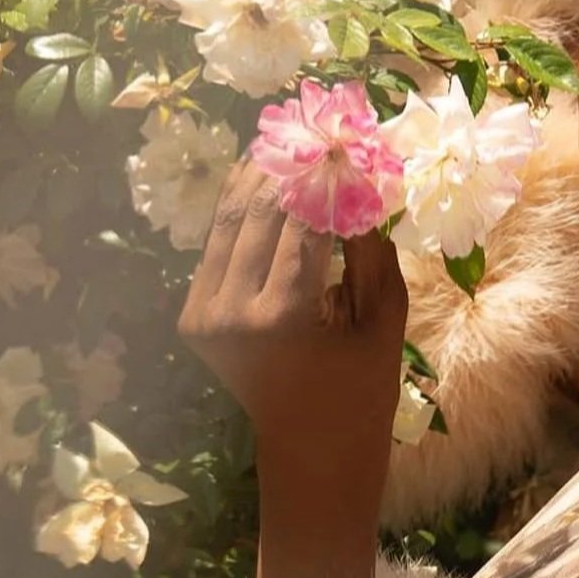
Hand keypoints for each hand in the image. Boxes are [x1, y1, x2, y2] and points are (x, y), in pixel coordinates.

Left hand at [180, 158, 408, 577]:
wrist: (309, 452)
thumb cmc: (363, 391)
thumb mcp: (385, 320)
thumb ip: (371, 249)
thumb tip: (364, 182)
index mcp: (282, 315)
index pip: (304, 219)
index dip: (326, 173)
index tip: (347, 135)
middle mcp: (230, 310)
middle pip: (260, 212)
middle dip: (290, 166)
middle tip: (317, 125)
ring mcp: (203, 313)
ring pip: (230, 221)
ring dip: (259, 176)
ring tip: (288, 135)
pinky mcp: (193, 315)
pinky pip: (218, 247)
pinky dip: (242, 210)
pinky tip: (265, 176)